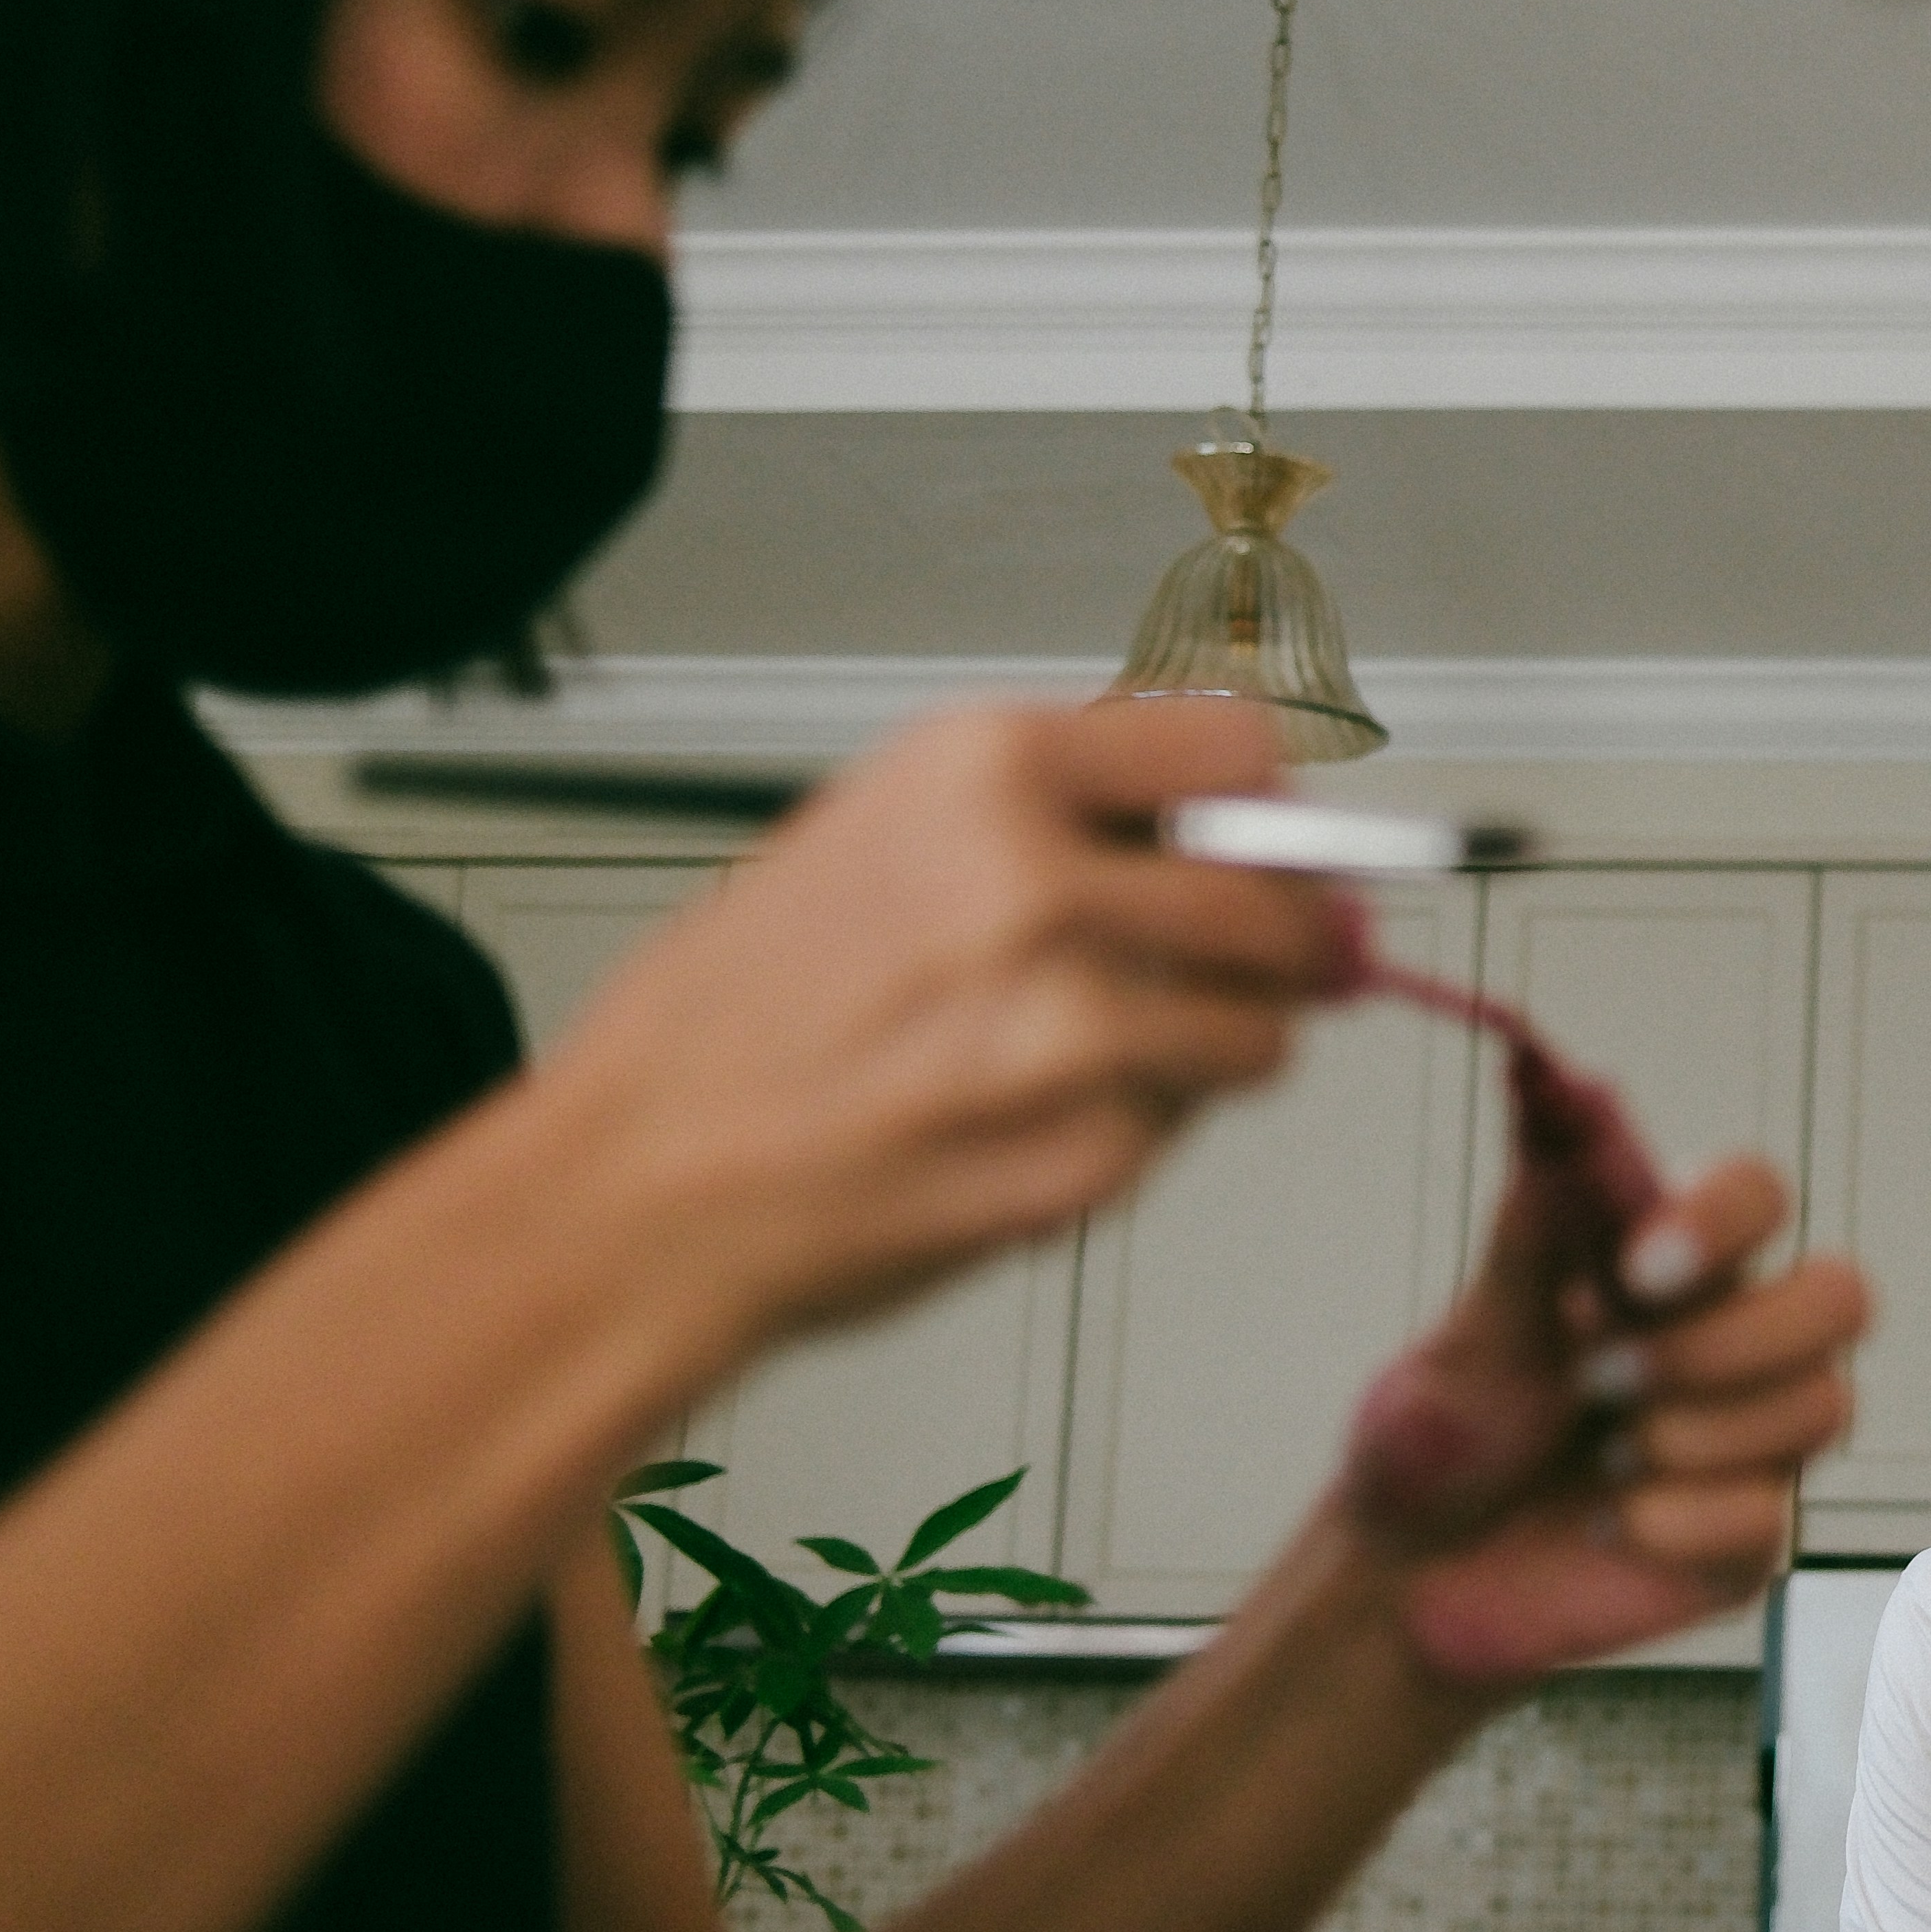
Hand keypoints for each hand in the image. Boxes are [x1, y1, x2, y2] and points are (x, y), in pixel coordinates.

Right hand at [533, 701, 1353, 1353]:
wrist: (647, 1180)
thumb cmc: (741, 1016)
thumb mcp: (881, 832)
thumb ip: (1058, 814)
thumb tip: (1232, 821)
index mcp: (985, 770)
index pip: (1236, 750)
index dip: (1263, 807)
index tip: (1263, 841)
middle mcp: (1039, 882)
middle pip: (1275, 897)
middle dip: (1283, 937)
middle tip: (1256, 962)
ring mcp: (1071, 1026)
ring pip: (1262, 1027)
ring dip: (1222, 1042)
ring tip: (1120, 1050)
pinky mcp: (1088, 1153)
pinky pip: (1184, 1127)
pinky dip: (1142, 1128)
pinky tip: (1039, 1120)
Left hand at [1340, 1140, 1871, 1692]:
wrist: (1407, 1584)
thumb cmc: (1440, 1443)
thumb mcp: (1466, 1342)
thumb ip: (1529, 1239)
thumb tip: (1562, 1100)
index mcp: (1666, 1272)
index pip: (1758, 1195)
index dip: (1723, 1218)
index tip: (1635, 1267)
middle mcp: (1732, 1345)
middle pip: (1841, 1297)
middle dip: (1730, 1340)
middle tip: (1605, 1376)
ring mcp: (1752, 1446)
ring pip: (1823, 1405)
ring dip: (1695, 1429)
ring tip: (1599, 1452)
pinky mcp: (1746, 1541)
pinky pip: (1769, 1518)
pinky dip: (1674, 1520)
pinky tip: (1605, 1524)